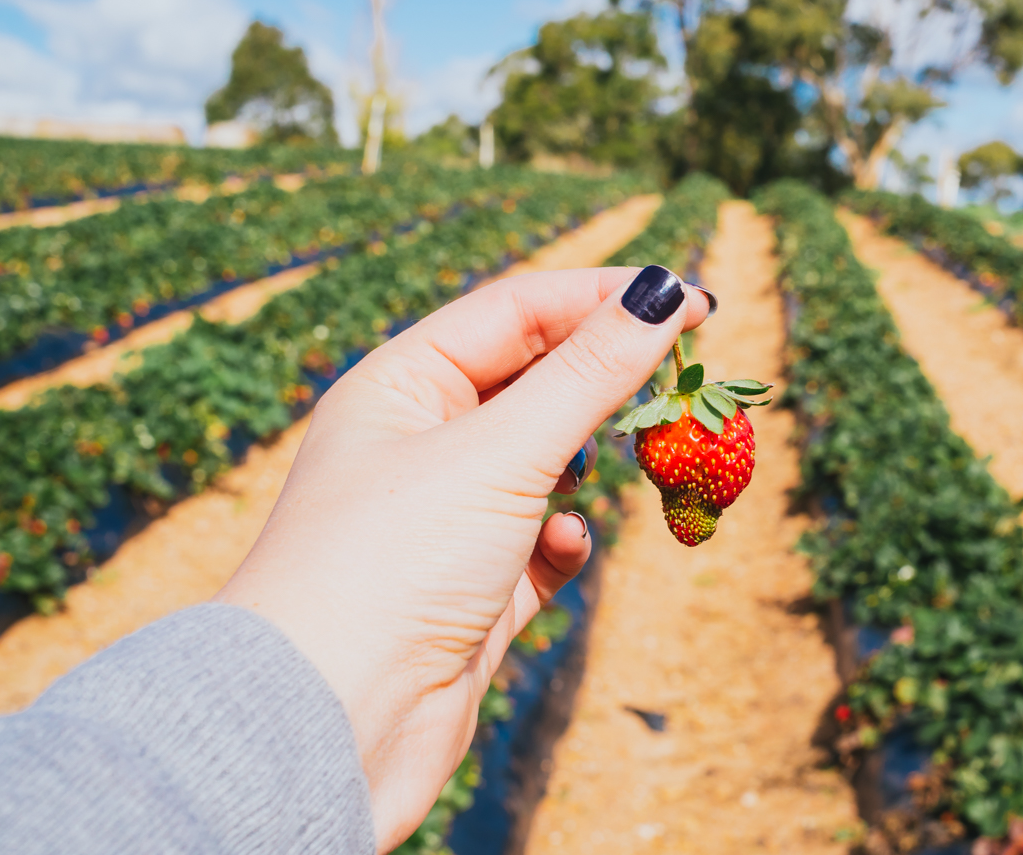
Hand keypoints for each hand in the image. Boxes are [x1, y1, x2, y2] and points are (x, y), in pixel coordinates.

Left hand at [215, 264, 709, 851]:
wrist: (327, 730)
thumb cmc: (389, 565)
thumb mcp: (499, 453)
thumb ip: (588, 374)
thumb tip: (661, 292)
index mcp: (401, 386)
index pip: (518, 311)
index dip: (604, 298)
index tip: (695, 300)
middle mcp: (418, 445)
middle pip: (535, 382)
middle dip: (608, 380)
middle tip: (688, 378)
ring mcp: (445, 521)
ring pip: (546, 465)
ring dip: (593, 462)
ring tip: (643, 460)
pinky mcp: (471, 595)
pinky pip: (539, 545)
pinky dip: (565, 540)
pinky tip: (565, 546)